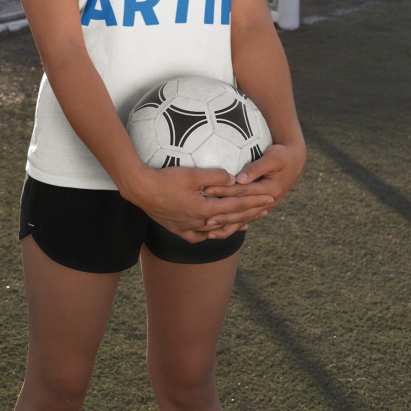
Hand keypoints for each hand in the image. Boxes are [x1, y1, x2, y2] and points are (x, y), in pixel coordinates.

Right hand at [127, 165, 274, 243]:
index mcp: (204, 209)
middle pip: (231, 219)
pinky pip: (201, 236)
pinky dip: (213, 233)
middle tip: (268, 208)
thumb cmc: (165, 179)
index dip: (254, 201)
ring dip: (235, 224)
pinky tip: (218, 231)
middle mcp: (199, 223)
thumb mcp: (191, 173)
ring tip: (249, 221)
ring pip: (218, 230)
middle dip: (251, 212)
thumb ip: (215, 176)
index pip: (236, 206)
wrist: (140, 190)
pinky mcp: (179, 230)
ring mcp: (189, 229)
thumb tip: (234, 179)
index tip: (269, 198)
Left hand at [200, 141, 306, 235]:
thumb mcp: (272, 158)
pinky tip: (223, 231)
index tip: (207, 190)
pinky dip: (236, 226)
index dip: (224, 191)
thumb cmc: (282, 156)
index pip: (243, 191)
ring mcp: (267, 206)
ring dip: (228, 226)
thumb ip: (256, 168)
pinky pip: (248, 219)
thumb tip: (240, 178)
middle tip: (205, 219)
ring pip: (245, 219)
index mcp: (270, 189)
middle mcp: (269, 201)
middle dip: (223, 215)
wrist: (295, 162)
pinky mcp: (264, 207)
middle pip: (242, 210)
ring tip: (210, 232)